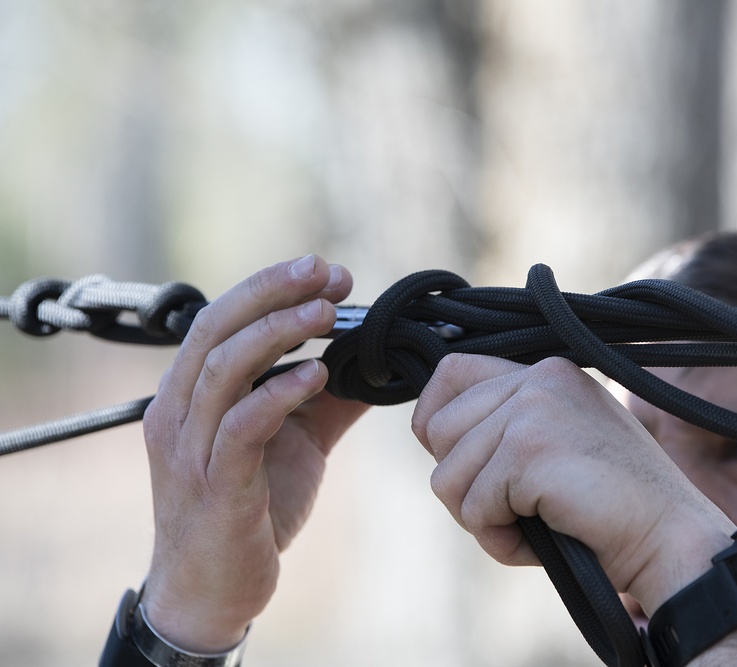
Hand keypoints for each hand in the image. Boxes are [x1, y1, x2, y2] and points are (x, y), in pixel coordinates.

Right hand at [140, 255, 368, 651]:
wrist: (215, 590)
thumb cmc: (253, 509)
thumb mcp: (299, 442)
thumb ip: (328, 401)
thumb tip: (378, 364)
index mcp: (193, 394)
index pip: (223, 319)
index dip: (272, 288)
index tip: (329, 273)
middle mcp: (179, 411)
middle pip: (216, 328)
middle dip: (272, 291)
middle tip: (326, 272)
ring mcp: (191, 448)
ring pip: (223, 368)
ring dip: (278, 333)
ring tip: (328, 314)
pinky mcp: (214, 485)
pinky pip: (240, 426)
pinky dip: (278, 393)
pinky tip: (317, 375)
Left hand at [410, 353, 735, 615]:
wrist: (669, 539)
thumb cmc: (612, 509)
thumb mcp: (560, 446)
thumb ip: (509, 427)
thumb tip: (430, 430)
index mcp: (548, 373)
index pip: (453, 371)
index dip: (436, 421)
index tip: (459, 462)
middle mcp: (539, 378)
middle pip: (438, 430)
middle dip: (464, 485)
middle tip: (514, 511)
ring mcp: (534, 409)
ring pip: (447, 475)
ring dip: (482, 518)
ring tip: (534, 526)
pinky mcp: (529, 449)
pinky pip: (473, 508)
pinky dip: (500, 540)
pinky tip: (543, 537)